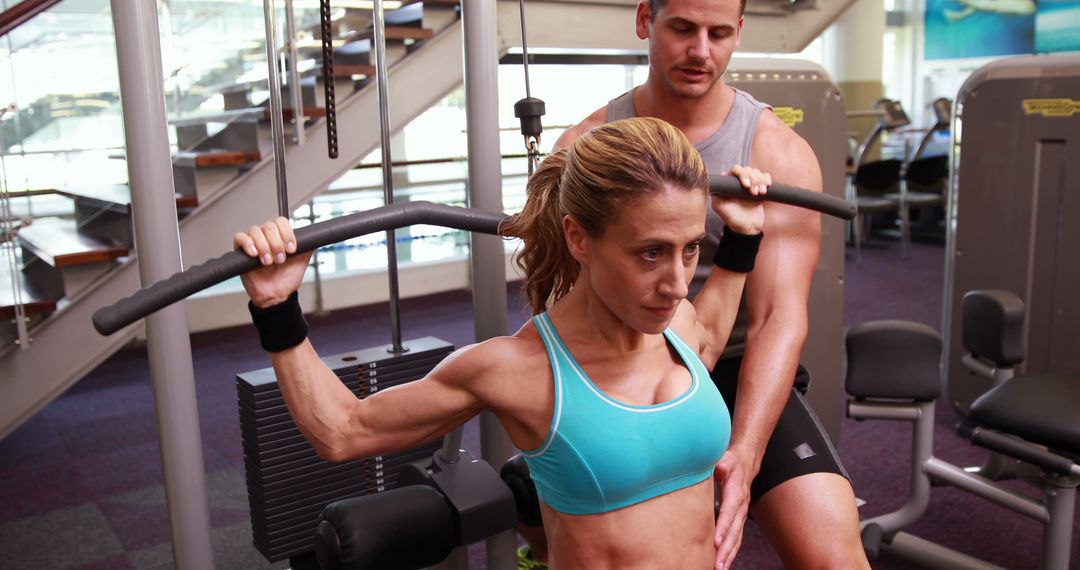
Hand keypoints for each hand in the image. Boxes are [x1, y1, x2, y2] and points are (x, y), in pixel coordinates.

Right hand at [234, 217, 313, 307]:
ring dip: (264, 247)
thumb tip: (315, 235)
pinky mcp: (240, 250)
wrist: (277, 294)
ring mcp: (253, 242)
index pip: (281, 222)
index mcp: (280, 236)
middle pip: (269, 226)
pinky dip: (248, 244)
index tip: (291, 249)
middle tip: (280, 259)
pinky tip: (255, 254)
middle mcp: (266, 237)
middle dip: (277, 244)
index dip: (287, 233)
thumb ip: (308, 245)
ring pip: (255, 231)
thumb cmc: (287, 278)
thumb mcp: (303, 260)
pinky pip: (240, 237)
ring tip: (268, 262)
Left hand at [712, 164, 767, 234]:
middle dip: (753, 180)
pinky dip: (766, 180)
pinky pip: (765, 176)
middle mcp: (738, 182)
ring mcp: (750, 184)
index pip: (736, 169)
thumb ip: (715, 193)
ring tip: (759, 194)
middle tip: (754, 193)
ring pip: (757, 172)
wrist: (747, 227)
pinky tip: (766, 189)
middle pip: (748, 169)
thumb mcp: (719, 207)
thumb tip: (715, 181)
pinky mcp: (759, 187)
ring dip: (760, 181)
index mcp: (729, 184)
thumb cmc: (732, 218)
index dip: (743, 174)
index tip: (746, 186)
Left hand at [713, 449, 752, 569]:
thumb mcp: (726, 459)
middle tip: (717, 563)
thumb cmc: (731, 463)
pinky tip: (723, 564)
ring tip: (719, 568)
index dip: (724, 526)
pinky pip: (736, 539)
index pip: (730, 512)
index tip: (716, 540)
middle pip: (735, 531)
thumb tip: (719, 467)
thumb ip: (722, 463)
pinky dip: (730, 553)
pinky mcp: (738, 521)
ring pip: (737, 539)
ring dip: (729, 554)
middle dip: (726, 549)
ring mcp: (741, 516)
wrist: (745, 465)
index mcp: (736, 493)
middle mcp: (741, 507)